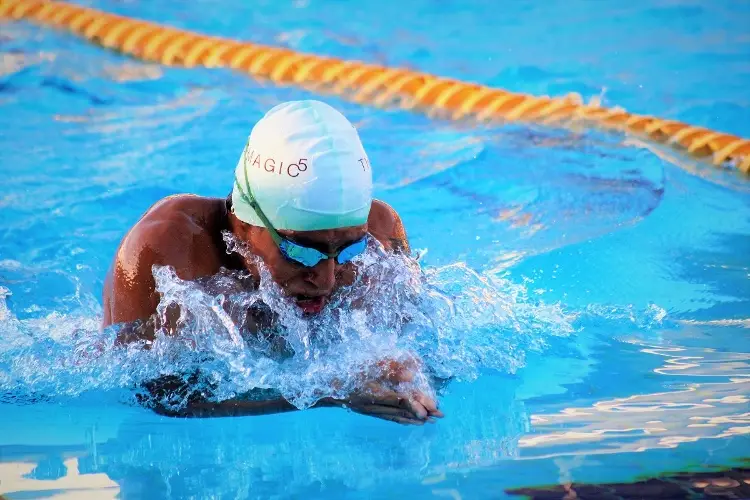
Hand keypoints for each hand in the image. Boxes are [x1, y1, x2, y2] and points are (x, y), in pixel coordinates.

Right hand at [326, 357, 444, 424]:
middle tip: (440, 415)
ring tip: (431, 421)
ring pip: (396, 416)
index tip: (429, 408)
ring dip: (415, 418)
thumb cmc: (348, 371)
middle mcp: (372, 405)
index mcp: (371, 392)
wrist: (326, 388)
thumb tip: (412, 374)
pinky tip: (413, 422)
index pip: (397, 400)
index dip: (414, 404)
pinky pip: (389, 418)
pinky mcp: (369, 412)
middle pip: (400, 410)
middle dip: (421, 413)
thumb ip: (389, 366)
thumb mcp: (368, 364)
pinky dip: (403, 420)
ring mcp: (370, 411)